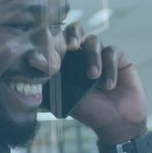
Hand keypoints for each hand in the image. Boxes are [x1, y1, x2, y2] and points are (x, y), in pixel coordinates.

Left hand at [62, 23, 147, 143]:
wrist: (117, 123)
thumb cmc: (90, 112)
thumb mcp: (65, 98)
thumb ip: (50, 81)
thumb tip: (32, 64)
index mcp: (66, 61)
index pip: (57, 42)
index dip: (52, 44)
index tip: (52, 56)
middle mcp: (83, 54)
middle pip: (75, 30)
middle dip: (72, 34)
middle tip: (72, 45)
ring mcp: (101, 54)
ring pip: (93, 41)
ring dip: (92, 57)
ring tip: (92, 76)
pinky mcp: (119, 57)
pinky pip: (111, 52)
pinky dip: (109, 67)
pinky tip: (109, 85)